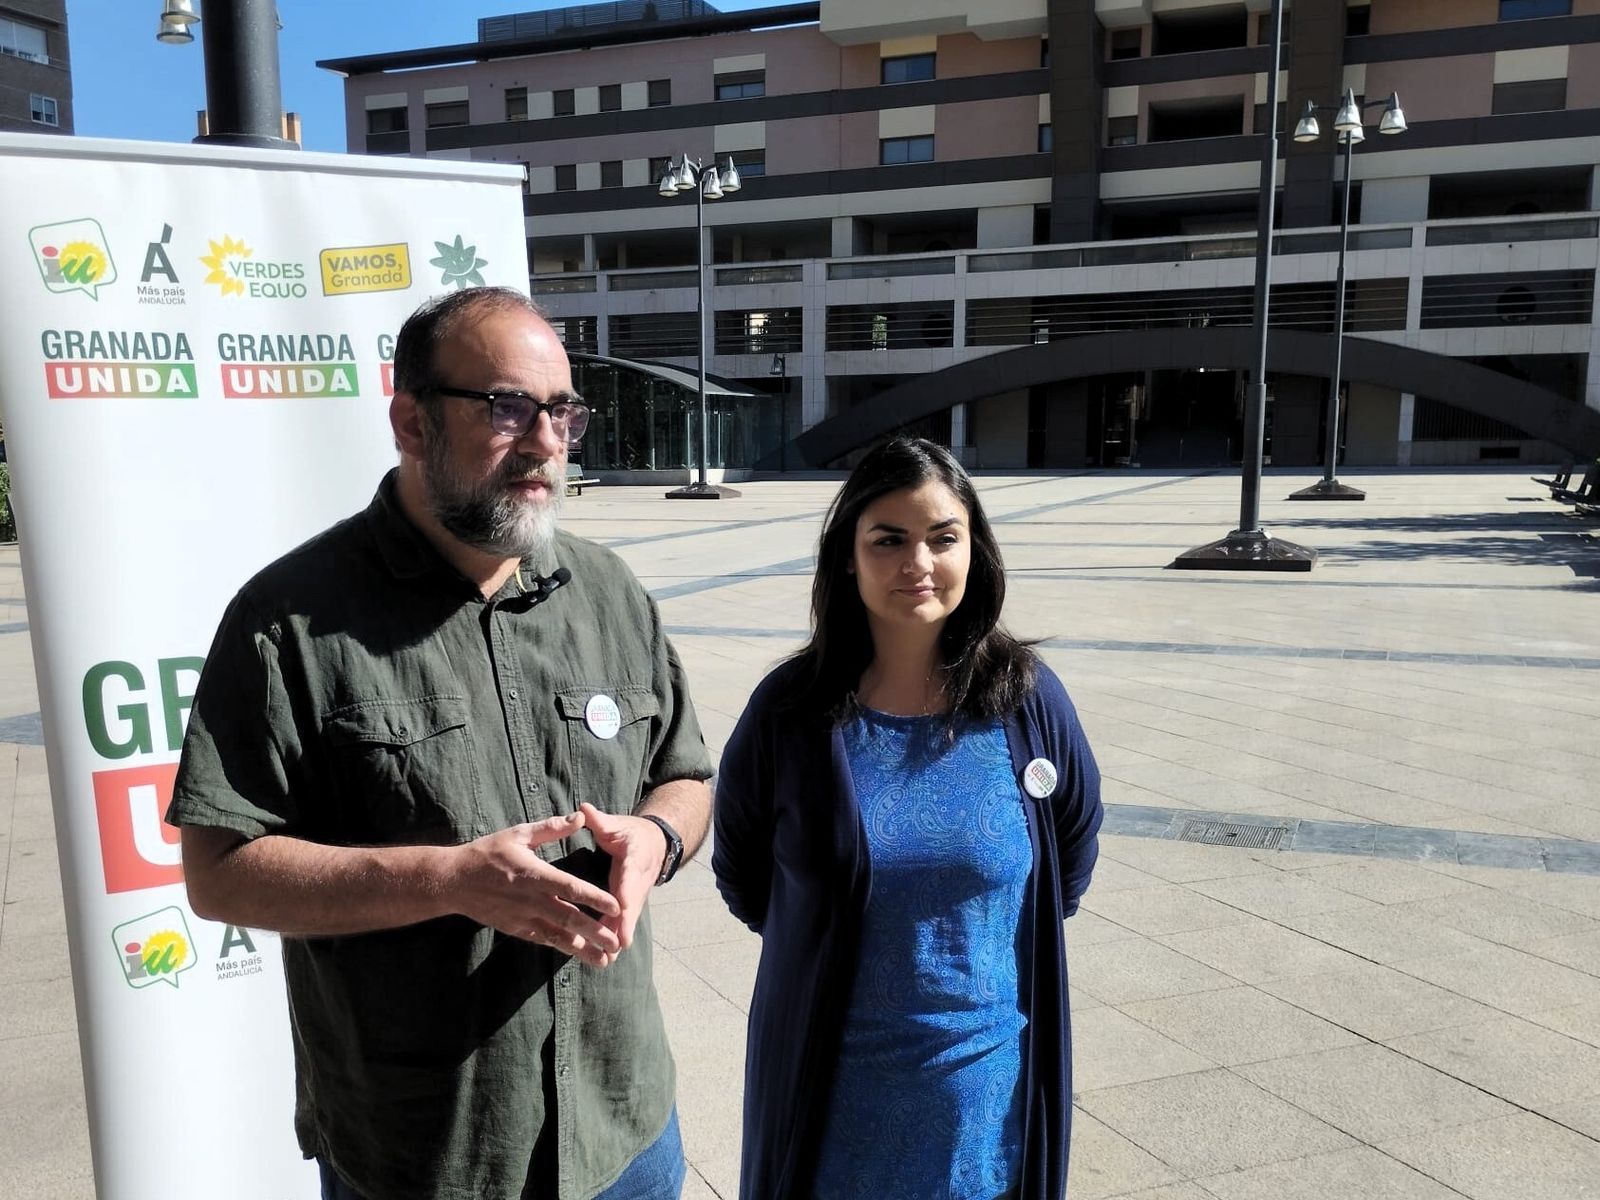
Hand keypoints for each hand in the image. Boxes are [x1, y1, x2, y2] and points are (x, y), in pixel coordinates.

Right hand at [447, 812, 623, 967]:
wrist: (453, 881)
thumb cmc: (487, 853)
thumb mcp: (517, 834)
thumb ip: (551, 828)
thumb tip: (580, 816)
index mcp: (533, 874)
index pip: (570, 888)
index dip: (594, 898)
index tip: (616, 907)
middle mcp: (530, 900)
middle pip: (568, 918)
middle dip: (594, 932)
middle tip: (617, 942)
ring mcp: (522, 917)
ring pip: (557, 936)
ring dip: (582, 949)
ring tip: (605, 960)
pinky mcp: (515, 928)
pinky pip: (542, 939)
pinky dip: (561, 947)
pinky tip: (579, 954)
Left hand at [580, 803, 667, 951]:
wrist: (654, 846)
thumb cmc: (630, 834)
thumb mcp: (617, 824)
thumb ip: (600, 820)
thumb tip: (583, 809)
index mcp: (634, 859)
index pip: (630, 876)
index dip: (627, 892)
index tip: (623, 905)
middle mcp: (636, 882)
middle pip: (631, 906)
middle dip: (624, 925)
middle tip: (617, 945)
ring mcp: (635, 896)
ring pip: (627, 920)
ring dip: (618, 938)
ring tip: (608, 960)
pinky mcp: (629, 906)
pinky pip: (622, 924)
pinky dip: (615, 940)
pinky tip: (604, 959)